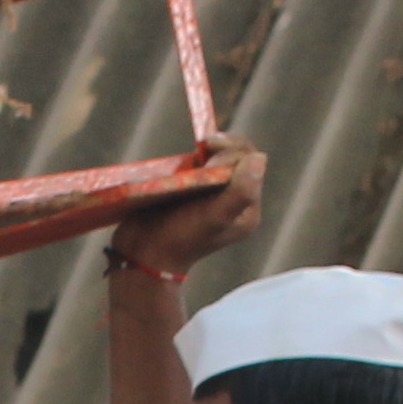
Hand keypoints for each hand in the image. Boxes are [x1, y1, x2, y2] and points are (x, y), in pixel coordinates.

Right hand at [110, 137, 267, 282]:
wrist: (143, 254)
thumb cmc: (179, 238)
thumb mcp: (215, 217)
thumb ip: (240, 192)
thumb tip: (259, 158)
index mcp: (246, 210)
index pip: (251, 165)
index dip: (233, 154)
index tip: (209, 162)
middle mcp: (235, 200)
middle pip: (239, 157)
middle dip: (222, 150)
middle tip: (202, 156)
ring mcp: (214, 193)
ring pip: (221, 156)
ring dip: (208, 151)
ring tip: (195, 156)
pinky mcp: (194, 188)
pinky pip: (202, 162)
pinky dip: (195, 156)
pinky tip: (187, 160)